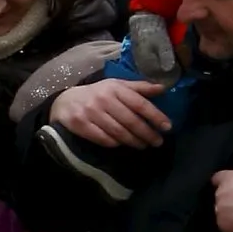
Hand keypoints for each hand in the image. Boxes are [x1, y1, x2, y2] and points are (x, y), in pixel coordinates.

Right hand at [52, 80, 171, 148]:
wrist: (65, 101)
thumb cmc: (97, 94)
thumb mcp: (116, 86)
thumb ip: (139, 88)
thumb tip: (163, 88)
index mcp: (114, 88)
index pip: (139, 103)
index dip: (155, 116)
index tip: (167, 127)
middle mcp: (103, 99)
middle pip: (130, 120)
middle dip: (147, 133)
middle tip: (158, 141)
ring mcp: (91, 113)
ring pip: (118, 132)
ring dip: (134, 141)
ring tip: (143, 145)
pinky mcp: (80, 125)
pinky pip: (103, 139)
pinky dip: (115, 143)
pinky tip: (122, 145)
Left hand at [212, 167, 232, 231]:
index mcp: (228, 178)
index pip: (217, 179)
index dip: (226, 184)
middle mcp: (220, 194)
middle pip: (219, 197)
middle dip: (229, 200)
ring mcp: (220, 213)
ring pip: (222, 213)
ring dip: (231, 215)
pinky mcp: (225, 229)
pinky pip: (227, 227)